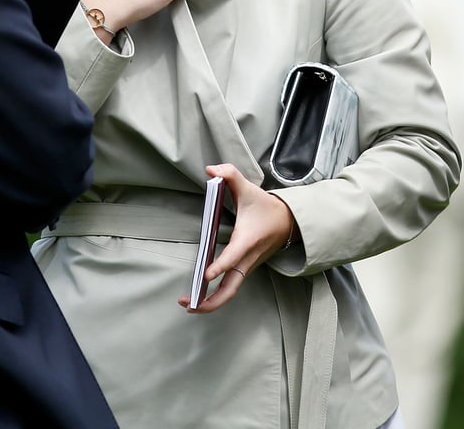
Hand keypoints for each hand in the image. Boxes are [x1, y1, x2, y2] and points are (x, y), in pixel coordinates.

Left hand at [177, 163, 294, 313]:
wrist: (288, 221)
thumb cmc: (265, 206)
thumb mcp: (247, 187)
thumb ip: (229, 174)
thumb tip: (210, 169)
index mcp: (247, 240)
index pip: (233, 257)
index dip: (219, 266)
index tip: (205, 275)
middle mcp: (247, 258)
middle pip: (231, 288)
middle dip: (210, 300)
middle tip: (187, 303)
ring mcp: (247, 266)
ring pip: (231, 291)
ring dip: (211, 302)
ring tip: (188, 304)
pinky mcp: (246, 268)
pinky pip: (232, 286)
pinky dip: (217, 296)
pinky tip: (200, 297)